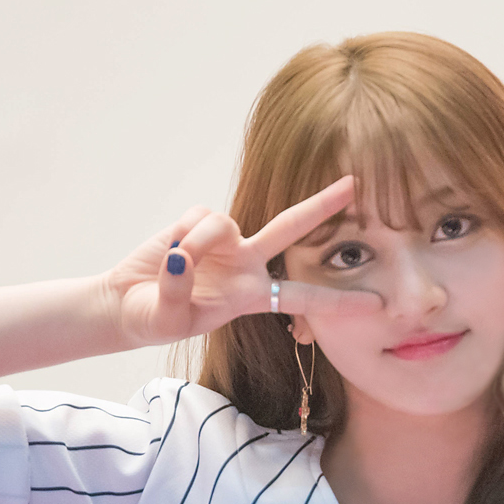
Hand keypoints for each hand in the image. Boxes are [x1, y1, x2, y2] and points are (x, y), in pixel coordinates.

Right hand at [101, 176, 382, 347]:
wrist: (126, 304)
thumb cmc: (155, 319)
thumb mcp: (169, 319)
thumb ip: (178, 291)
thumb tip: (184, 257)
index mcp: (252, 297)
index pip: (304, 299)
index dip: (339, 301)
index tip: (377, 305)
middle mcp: (247, 264)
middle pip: (292, 228)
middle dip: (323, 206)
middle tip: (356, 184)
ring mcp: (226, 241)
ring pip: (225, 223)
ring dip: (200, 242)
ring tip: (177, 264)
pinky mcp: (198, 222)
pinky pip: (199, 217)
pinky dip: (182, 234)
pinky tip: (171, 250)